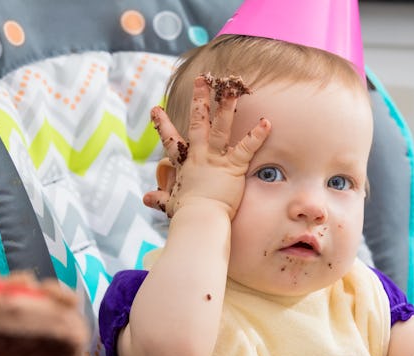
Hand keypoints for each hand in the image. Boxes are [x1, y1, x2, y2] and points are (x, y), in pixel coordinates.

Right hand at [146, 75, 269, 219]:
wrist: (199, 219)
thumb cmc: (186, 214)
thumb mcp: (170, 203)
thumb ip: (159, 199)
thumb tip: (146, 199)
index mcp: (184, 164)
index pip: (170, 141)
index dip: (162, 125)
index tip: (155, 109)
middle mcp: (199, 156)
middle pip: (198, 122)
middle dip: (200, 100)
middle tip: (202, 80)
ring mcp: (216, 159)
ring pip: (221, 127)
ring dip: (227, 106)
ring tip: (233, 88)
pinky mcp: (233, 167)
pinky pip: (246, 147)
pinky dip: (257, 135)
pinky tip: (267, 122)